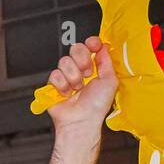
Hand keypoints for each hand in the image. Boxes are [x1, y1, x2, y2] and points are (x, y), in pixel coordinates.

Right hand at [45, 36, 118, 163]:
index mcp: (94, 67)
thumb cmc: (96, 106)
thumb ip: (107, 61)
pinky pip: (54, 75)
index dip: (91, 42)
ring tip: (77, 89)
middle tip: (87, 74)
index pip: (90, 45)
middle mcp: (80, 69)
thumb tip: (103, 46)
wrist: (81, 121)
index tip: (93, 44)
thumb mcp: (110, 81)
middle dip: (82, 61)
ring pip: (64, 61)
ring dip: (73, 77)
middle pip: (76, 48)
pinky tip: (67, 94)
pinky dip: (62, 85)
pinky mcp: (53, 84)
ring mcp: (66, 76)